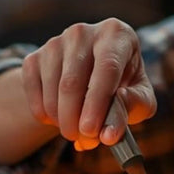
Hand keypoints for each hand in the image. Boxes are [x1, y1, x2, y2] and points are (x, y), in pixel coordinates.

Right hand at [21, 19, 156, 151]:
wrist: (94, 75)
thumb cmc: (124, 86)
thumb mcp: (140, 97)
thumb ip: (132, 110)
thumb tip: (109, 133)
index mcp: (116, 35)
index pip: (106, 67)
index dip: (98, 102)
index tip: (91, 131)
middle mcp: (83, 32)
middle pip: (72, 82)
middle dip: (75, 119)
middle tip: (82, 140)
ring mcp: (56, 43)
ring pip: (52, 91)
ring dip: (62, 121)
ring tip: (77, 130)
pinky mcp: (34, 57)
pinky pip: (33, 93)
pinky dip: (45, 115)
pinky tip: (60, 118)